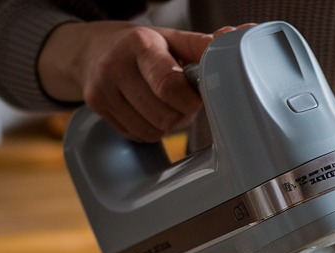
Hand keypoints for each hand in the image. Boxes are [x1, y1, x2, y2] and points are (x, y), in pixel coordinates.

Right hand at [38, 21, 223, 141]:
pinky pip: (136, 135)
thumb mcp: (173, 39)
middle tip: (180, 101)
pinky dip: (149, 129)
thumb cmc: (144, 47)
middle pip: (164, 116)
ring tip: (163, 104)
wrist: (95, 49)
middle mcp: (115, 65)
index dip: (190, 101)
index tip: (195, 97)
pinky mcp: (95, 107)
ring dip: (166, 124)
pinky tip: (146, 111)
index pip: (169, 86)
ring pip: (151, 130)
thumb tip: (239, 35)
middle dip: (181, 114)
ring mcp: (102, 88)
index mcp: (141, 44)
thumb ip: (204, 45)